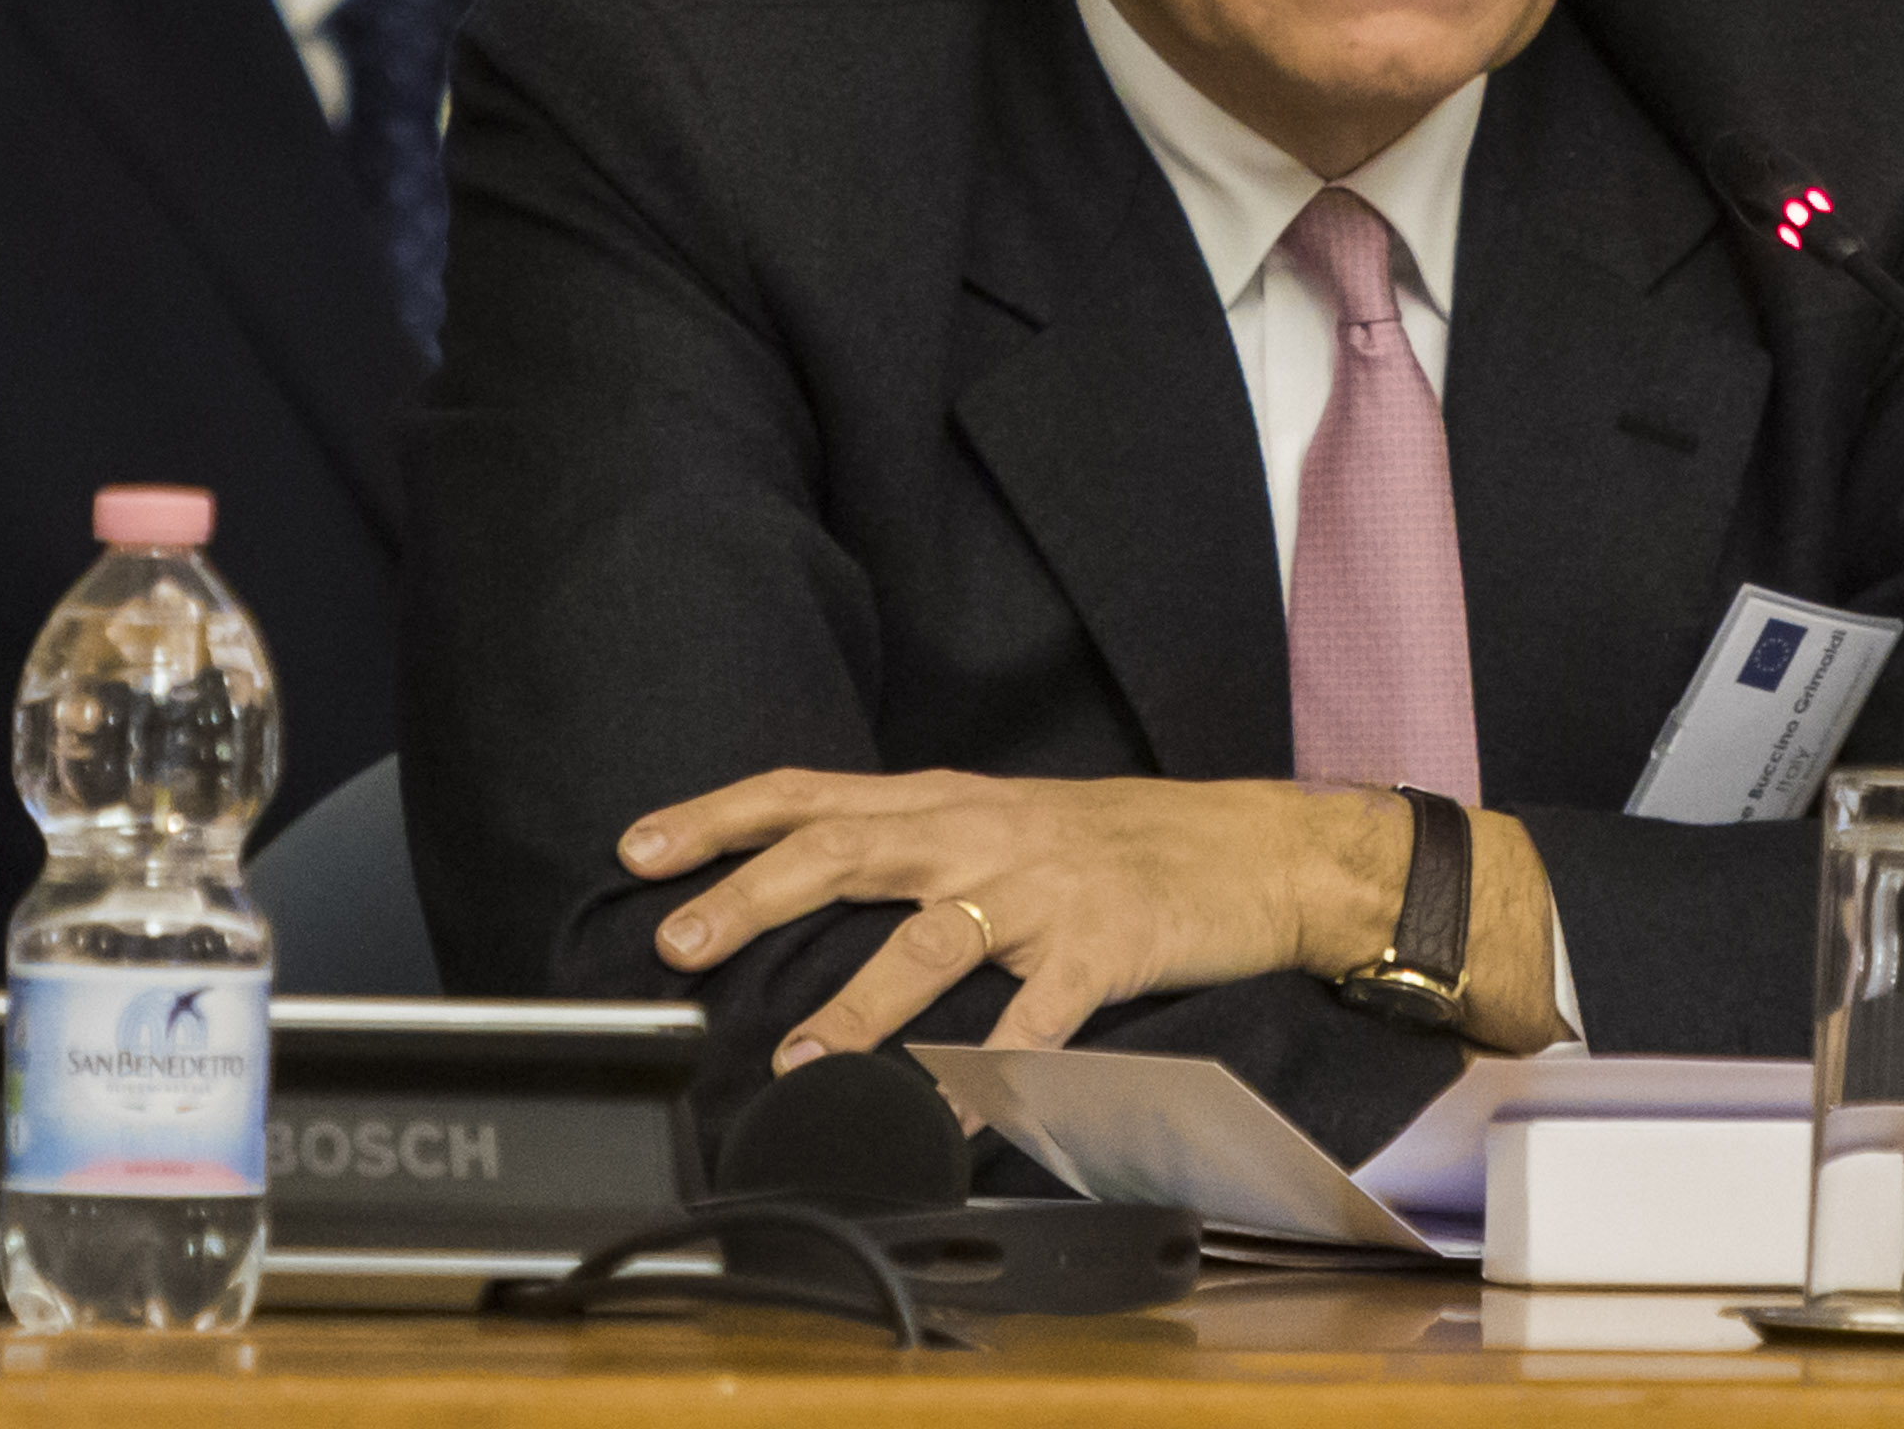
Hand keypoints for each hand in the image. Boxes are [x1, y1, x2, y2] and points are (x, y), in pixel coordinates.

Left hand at [620, 770, 1564, 1067]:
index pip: (812, 794)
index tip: (639, 849)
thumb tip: (808, 883)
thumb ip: (919, 849)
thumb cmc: (1130, 844)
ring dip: (858, 1002)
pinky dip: (993, 1067)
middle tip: (678, 943)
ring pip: (933, 937)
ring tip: (802, 1055)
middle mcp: (986, 833)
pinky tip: (955, 1109)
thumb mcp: (1010, 824)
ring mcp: (1048, 889)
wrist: (1264, 850)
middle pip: (847, 850)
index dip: (720, 817)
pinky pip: (1041, 1017)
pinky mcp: (1108, 947)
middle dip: (753, 896)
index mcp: (952, 802)